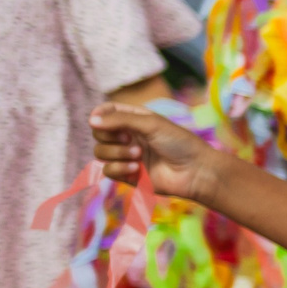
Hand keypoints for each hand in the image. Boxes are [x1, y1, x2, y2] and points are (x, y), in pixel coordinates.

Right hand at [90, 103, 216, 201]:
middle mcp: (129, 136)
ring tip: (138, 155)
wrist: (196, 172)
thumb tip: (91, 119)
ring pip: (100, 152)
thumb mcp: (151, 124)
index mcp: (135, 119)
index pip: (106, 112)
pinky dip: (119, 168)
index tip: (96, 119)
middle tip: (130, 139)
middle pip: (98, 133)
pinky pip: (108, 171)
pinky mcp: (128, 175)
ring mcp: (127, 156)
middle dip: (109, 136)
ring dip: (116, 153)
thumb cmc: (179, 143)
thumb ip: (121, 120)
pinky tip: (137, 168)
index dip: (99, 115)